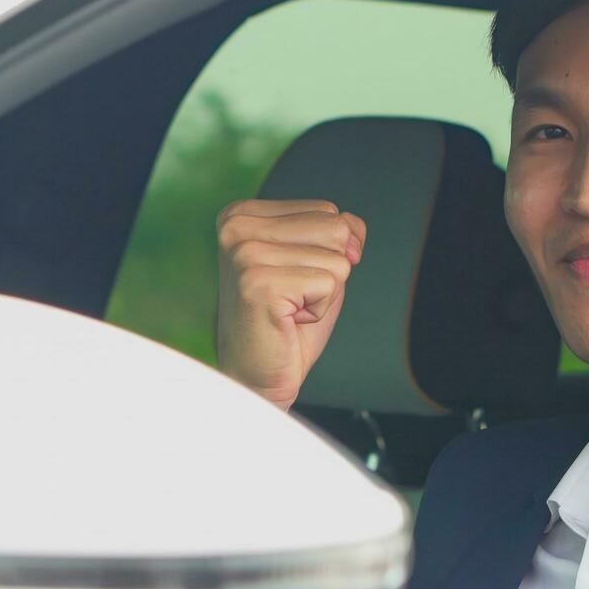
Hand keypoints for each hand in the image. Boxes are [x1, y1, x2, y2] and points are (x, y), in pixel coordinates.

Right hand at [215, 199, 365, 410]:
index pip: (328, 211)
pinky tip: (288, 321)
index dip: (327, 252)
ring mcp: (244, 253)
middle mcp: (236, 226)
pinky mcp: (257, 283)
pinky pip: (329, 284)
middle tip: (293, 298)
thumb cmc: (288, 322)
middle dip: (328, 270)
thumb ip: (338, 233)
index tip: (292, 279)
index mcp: (242, 213)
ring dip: (324, 293)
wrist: (258, 377)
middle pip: (334, 228)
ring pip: (336, 259)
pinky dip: (319, 310)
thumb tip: (352, 234)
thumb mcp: (318, 263)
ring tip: (290, 310)